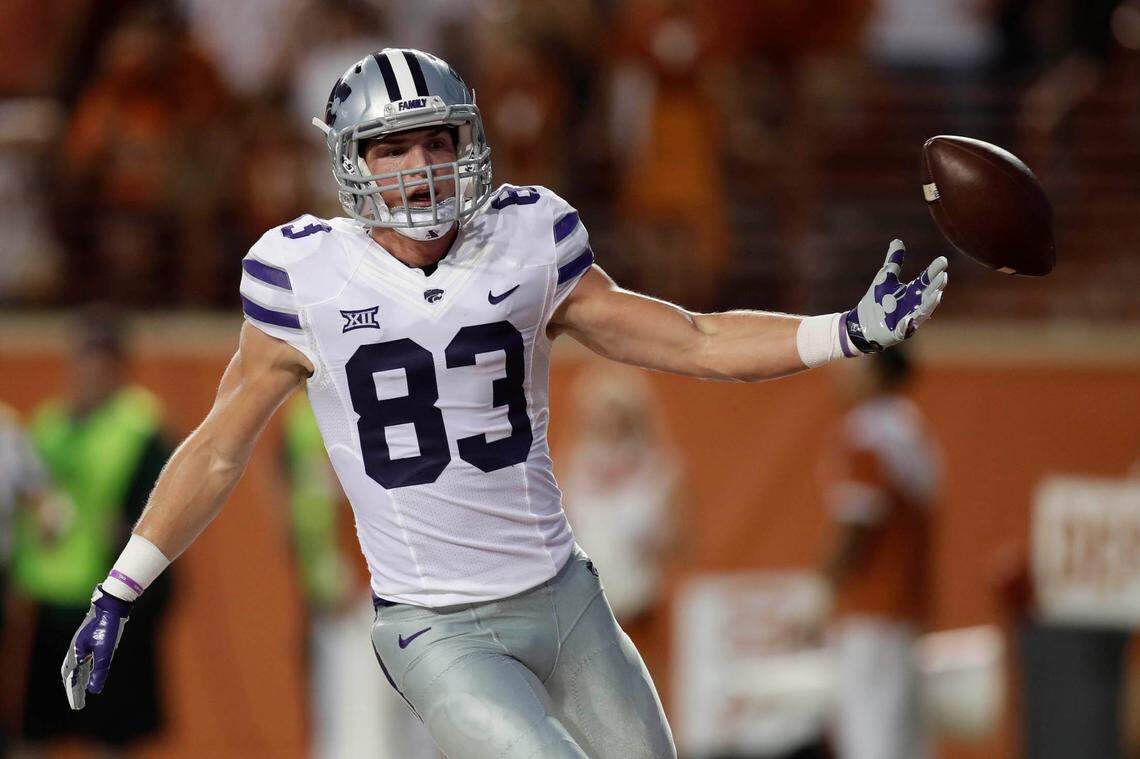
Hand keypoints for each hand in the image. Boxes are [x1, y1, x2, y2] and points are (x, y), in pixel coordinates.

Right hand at [61, 586, 131, 709]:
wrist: (112, 603)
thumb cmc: (108, 625)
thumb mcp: (106, 650)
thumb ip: (100, 670)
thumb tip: (94, 690)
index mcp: (76, 652)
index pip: (71, 678)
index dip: (73, 693)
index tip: (77, 706)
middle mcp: (76, 648)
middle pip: (71, 674)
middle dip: (74, 689)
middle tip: (78, 704)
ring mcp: (82, 643)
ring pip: (77, 667)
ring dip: (79, 680)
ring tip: (82, 693)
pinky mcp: (91, 639)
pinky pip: (84, 659)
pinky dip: (85, 670)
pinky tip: (90, 673)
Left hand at [845, 240, 948, 351]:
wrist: (861, 323)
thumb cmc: (876, 301)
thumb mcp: (884, 278)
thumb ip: (893, 262)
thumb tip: (897, 241)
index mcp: (913, 292)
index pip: (926, 279)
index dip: (934, 270)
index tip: (943, 260)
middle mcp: (914, 305)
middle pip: (928, 294)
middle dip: (936, 286)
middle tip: (944, 275)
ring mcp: (908, 318)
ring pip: (922, 311)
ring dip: (930, 304)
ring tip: (937, 294)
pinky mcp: (899, 332)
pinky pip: (906, 328)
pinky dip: (909, 323)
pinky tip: (910, 318)